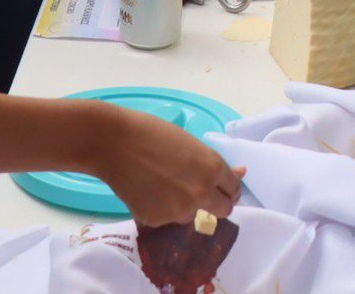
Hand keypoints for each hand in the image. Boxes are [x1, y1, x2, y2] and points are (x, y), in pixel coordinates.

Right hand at [90, 105, 244, 226]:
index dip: (228, 188)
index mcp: (213, 169)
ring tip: (163, 184)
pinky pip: (167, 219)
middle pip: (224, 210)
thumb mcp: (191, 144)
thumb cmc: (153, 134)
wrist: (113, 143)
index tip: (221, 187)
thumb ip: (216, 164)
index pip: (234, 190)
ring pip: (191, 215)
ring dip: (184, 205)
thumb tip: (241, 172)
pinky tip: (147, 190)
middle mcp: (201, 193)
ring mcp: (179, 210)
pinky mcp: (157, 221)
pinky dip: (161, 209)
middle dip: (216, 203)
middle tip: (200, 192)